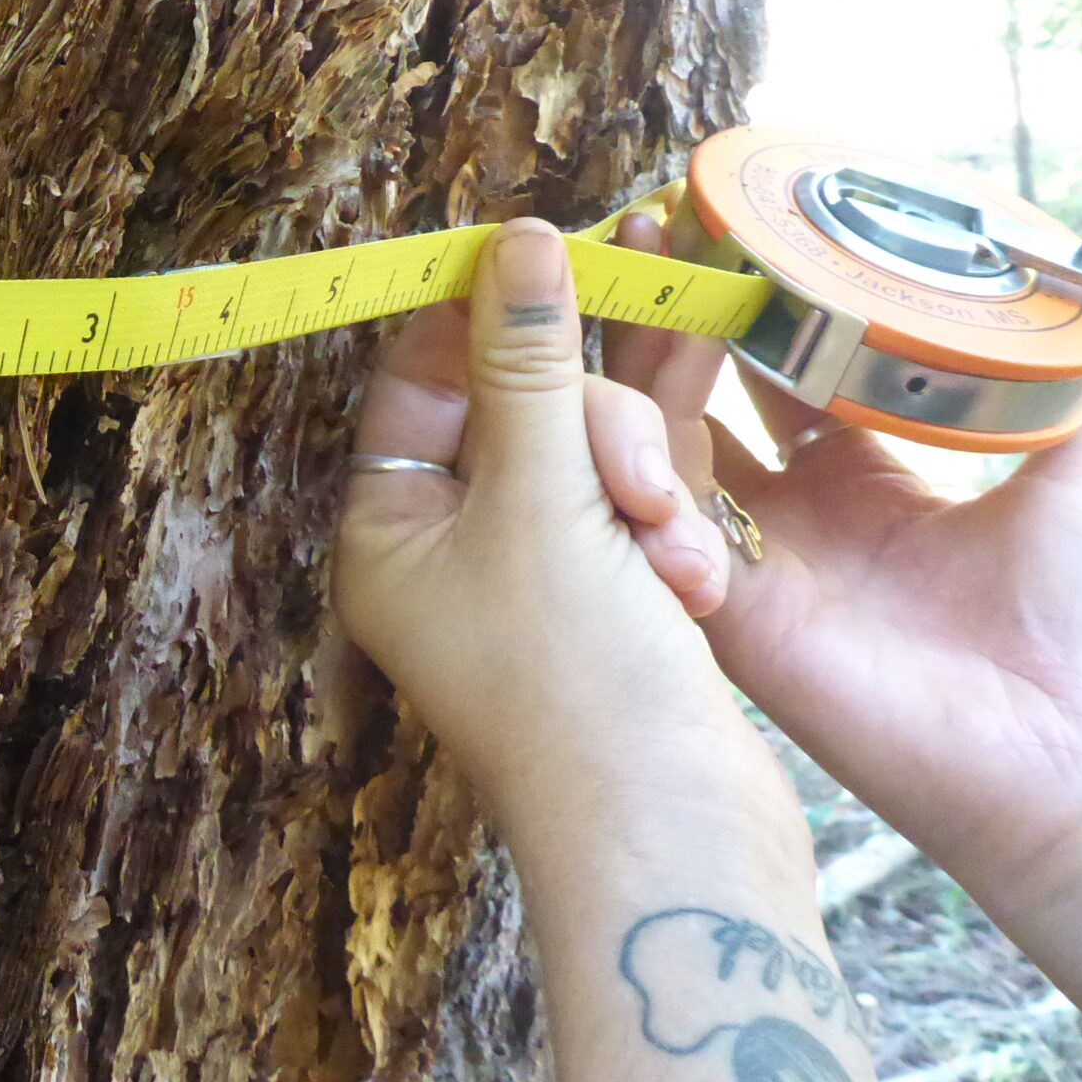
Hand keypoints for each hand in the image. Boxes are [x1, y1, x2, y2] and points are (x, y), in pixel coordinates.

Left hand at [335, 220, 773, 830]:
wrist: (674, 840)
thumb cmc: (575, 681)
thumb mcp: (541, 498)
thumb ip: (529, 361)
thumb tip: (516, 241)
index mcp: (388, 528)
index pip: (420, 377)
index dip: (482, 315)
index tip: (552, 254)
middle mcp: (448, 551)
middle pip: (521, 410)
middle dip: (593, 433)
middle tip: (629, 488)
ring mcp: (534, 580)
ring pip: (593, 461)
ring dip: (642, 489)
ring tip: (668, 554)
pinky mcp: (612, 606)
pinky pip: (638, 520)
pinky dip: (670, 538)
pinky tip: (693, 583)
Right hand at [607, 214, 1081, 1050]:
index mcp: (860, 481)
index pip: (774, 371)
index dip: (749, 299)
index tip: (728, 220)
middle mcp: (792, 515)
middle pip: (700, 395)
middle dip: (673, 312)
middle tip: (662, 227)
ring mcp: (754, 562)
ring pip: (659, 442)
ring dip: (648, 360)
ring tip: (656, 279)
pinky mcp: (733, 611)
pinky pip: (661, 514)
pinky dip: (646, 445)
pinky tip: (658, 377)